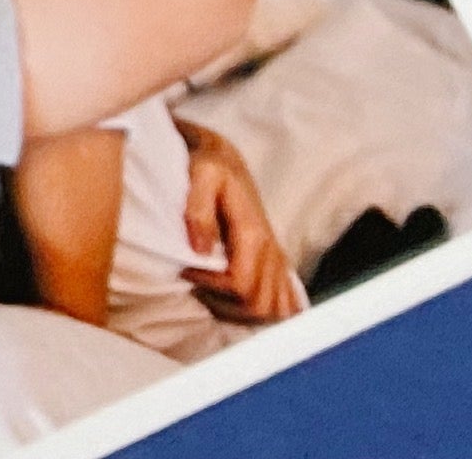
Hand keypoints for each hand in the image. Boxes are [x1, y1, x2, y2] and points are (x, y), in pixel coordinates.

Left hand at [178, 124, 307, 324]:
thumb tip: (199, 250)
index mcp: (254, 235)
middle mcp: (271, 252)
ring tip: (211, 290)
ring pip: (273, 312)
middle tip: (197, 283)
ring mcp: (276, 260)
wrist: (225, 158)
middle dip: (224, 305)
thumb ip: (198, 210)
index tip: (186, 270)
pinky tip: (235, 302)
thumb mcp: (200, 174)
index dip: (211, 287)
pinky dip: (263, 312)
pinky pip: (285, 304)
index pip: (241, 286)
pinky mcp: (275, 264)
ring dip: (240, 312)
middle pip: (259, 307)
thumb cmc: (208, 164)